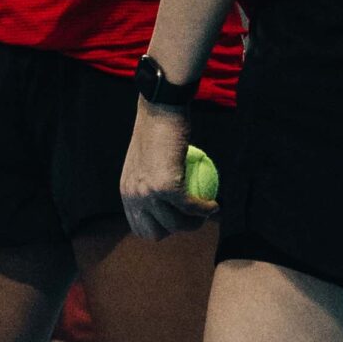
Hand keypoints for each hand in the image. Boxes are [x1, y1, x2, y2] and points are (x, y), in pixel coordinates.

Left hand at [121, 101, 213, 239]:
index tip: (178, 220)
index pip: (141, 227)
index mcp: (126, 191)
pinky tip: (215, 205)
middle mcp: (134, 196)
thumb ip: (151, 179)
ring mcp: (149, 193)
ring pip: (177, 225)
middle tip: (194, 218)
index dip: (161, 230)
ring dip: (196, 223)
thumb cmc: (157, 127)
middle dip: (177, 231)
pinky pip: (192, 207)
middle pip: (157, 233)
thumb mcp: (146, 158)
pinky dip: (206, 209)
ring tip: (207, 213)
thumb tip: (167, 198)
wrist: (160, 108)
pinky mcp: (168, 188)